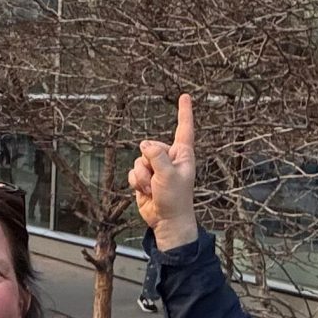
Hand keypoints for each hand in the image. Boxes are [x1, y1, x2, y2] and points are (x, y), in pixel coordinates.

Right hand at [129, 95, 197, 251]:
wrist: (166, 221)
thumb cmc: (176, 199)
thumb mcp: (168, 175)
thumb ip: (156, 155)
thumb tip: (144, 145)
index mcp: (183, 154)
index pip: (184, 128)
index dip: (184, 112)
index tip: (184, 96)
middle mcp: (170, 157)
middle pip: (150, 146)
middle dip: (149, 162)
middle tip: (159, 179)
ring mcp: (156, 167)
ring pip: (139, 159)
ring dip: (142, 176)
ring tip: (153, 187)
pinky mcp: (145, 177)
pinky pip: (133, 171)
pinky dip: (136, 182)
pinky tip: (146, 191)